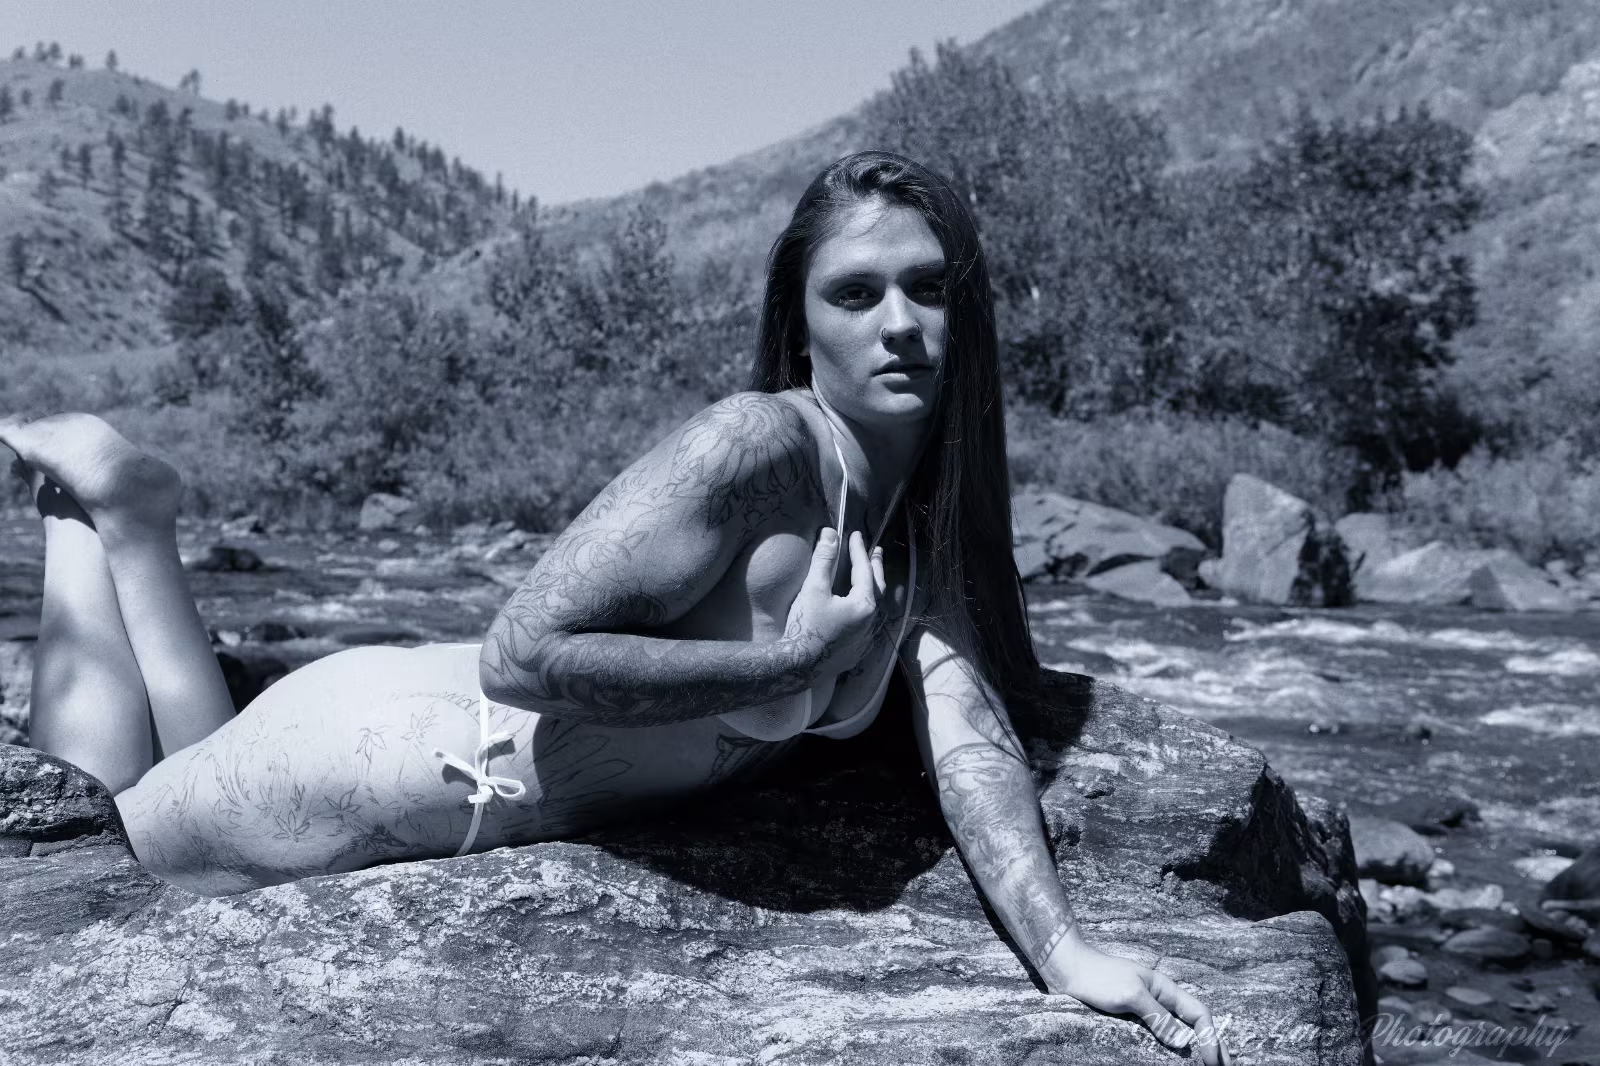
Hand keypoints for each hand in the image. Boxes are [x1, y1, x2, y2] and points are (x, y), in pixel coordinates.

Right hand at [783, 527, 891, 673]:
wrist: (798, 666)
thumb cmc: (806, 626)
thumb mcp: (813, 589)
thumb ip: (824, 560)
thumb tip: (830, 534)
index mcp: (864, 605)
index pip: (864, 570)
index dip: (859, 550)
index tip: (855, 534)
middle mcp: (871, 622)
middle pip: (878, 588)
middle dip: (876, 567)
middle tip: (876, 551)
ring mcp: (866, 639)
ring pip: (877, 608)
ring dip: (875, 589)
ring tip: (873, 578)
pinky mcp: (858, 651)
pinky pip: (870, 626)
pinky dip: (869, 611)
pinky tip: (863, 611)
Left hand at [1046, 941, 1230, 1065]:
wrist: (1066, 968)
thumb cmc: (1097, 977)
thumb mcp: (1130, 995)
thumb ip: (1157, 1017)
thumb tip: (1185, 1042)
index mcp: (1164, 989)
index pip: (1198, 1014)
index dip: (1211, 1038)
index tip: (1214, 1062)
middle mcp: (1159, 998)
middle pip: (1192, 1023)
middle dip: (1211, 1044)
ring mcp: (1145, 1006)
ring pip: (1177, 1029)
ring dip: (1192, 1046)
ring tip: (1204, 1064)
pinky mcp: (1130, 1014)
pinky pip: (1157, 1032)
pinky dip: (1169, 1045)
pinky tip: (1172, 1057)